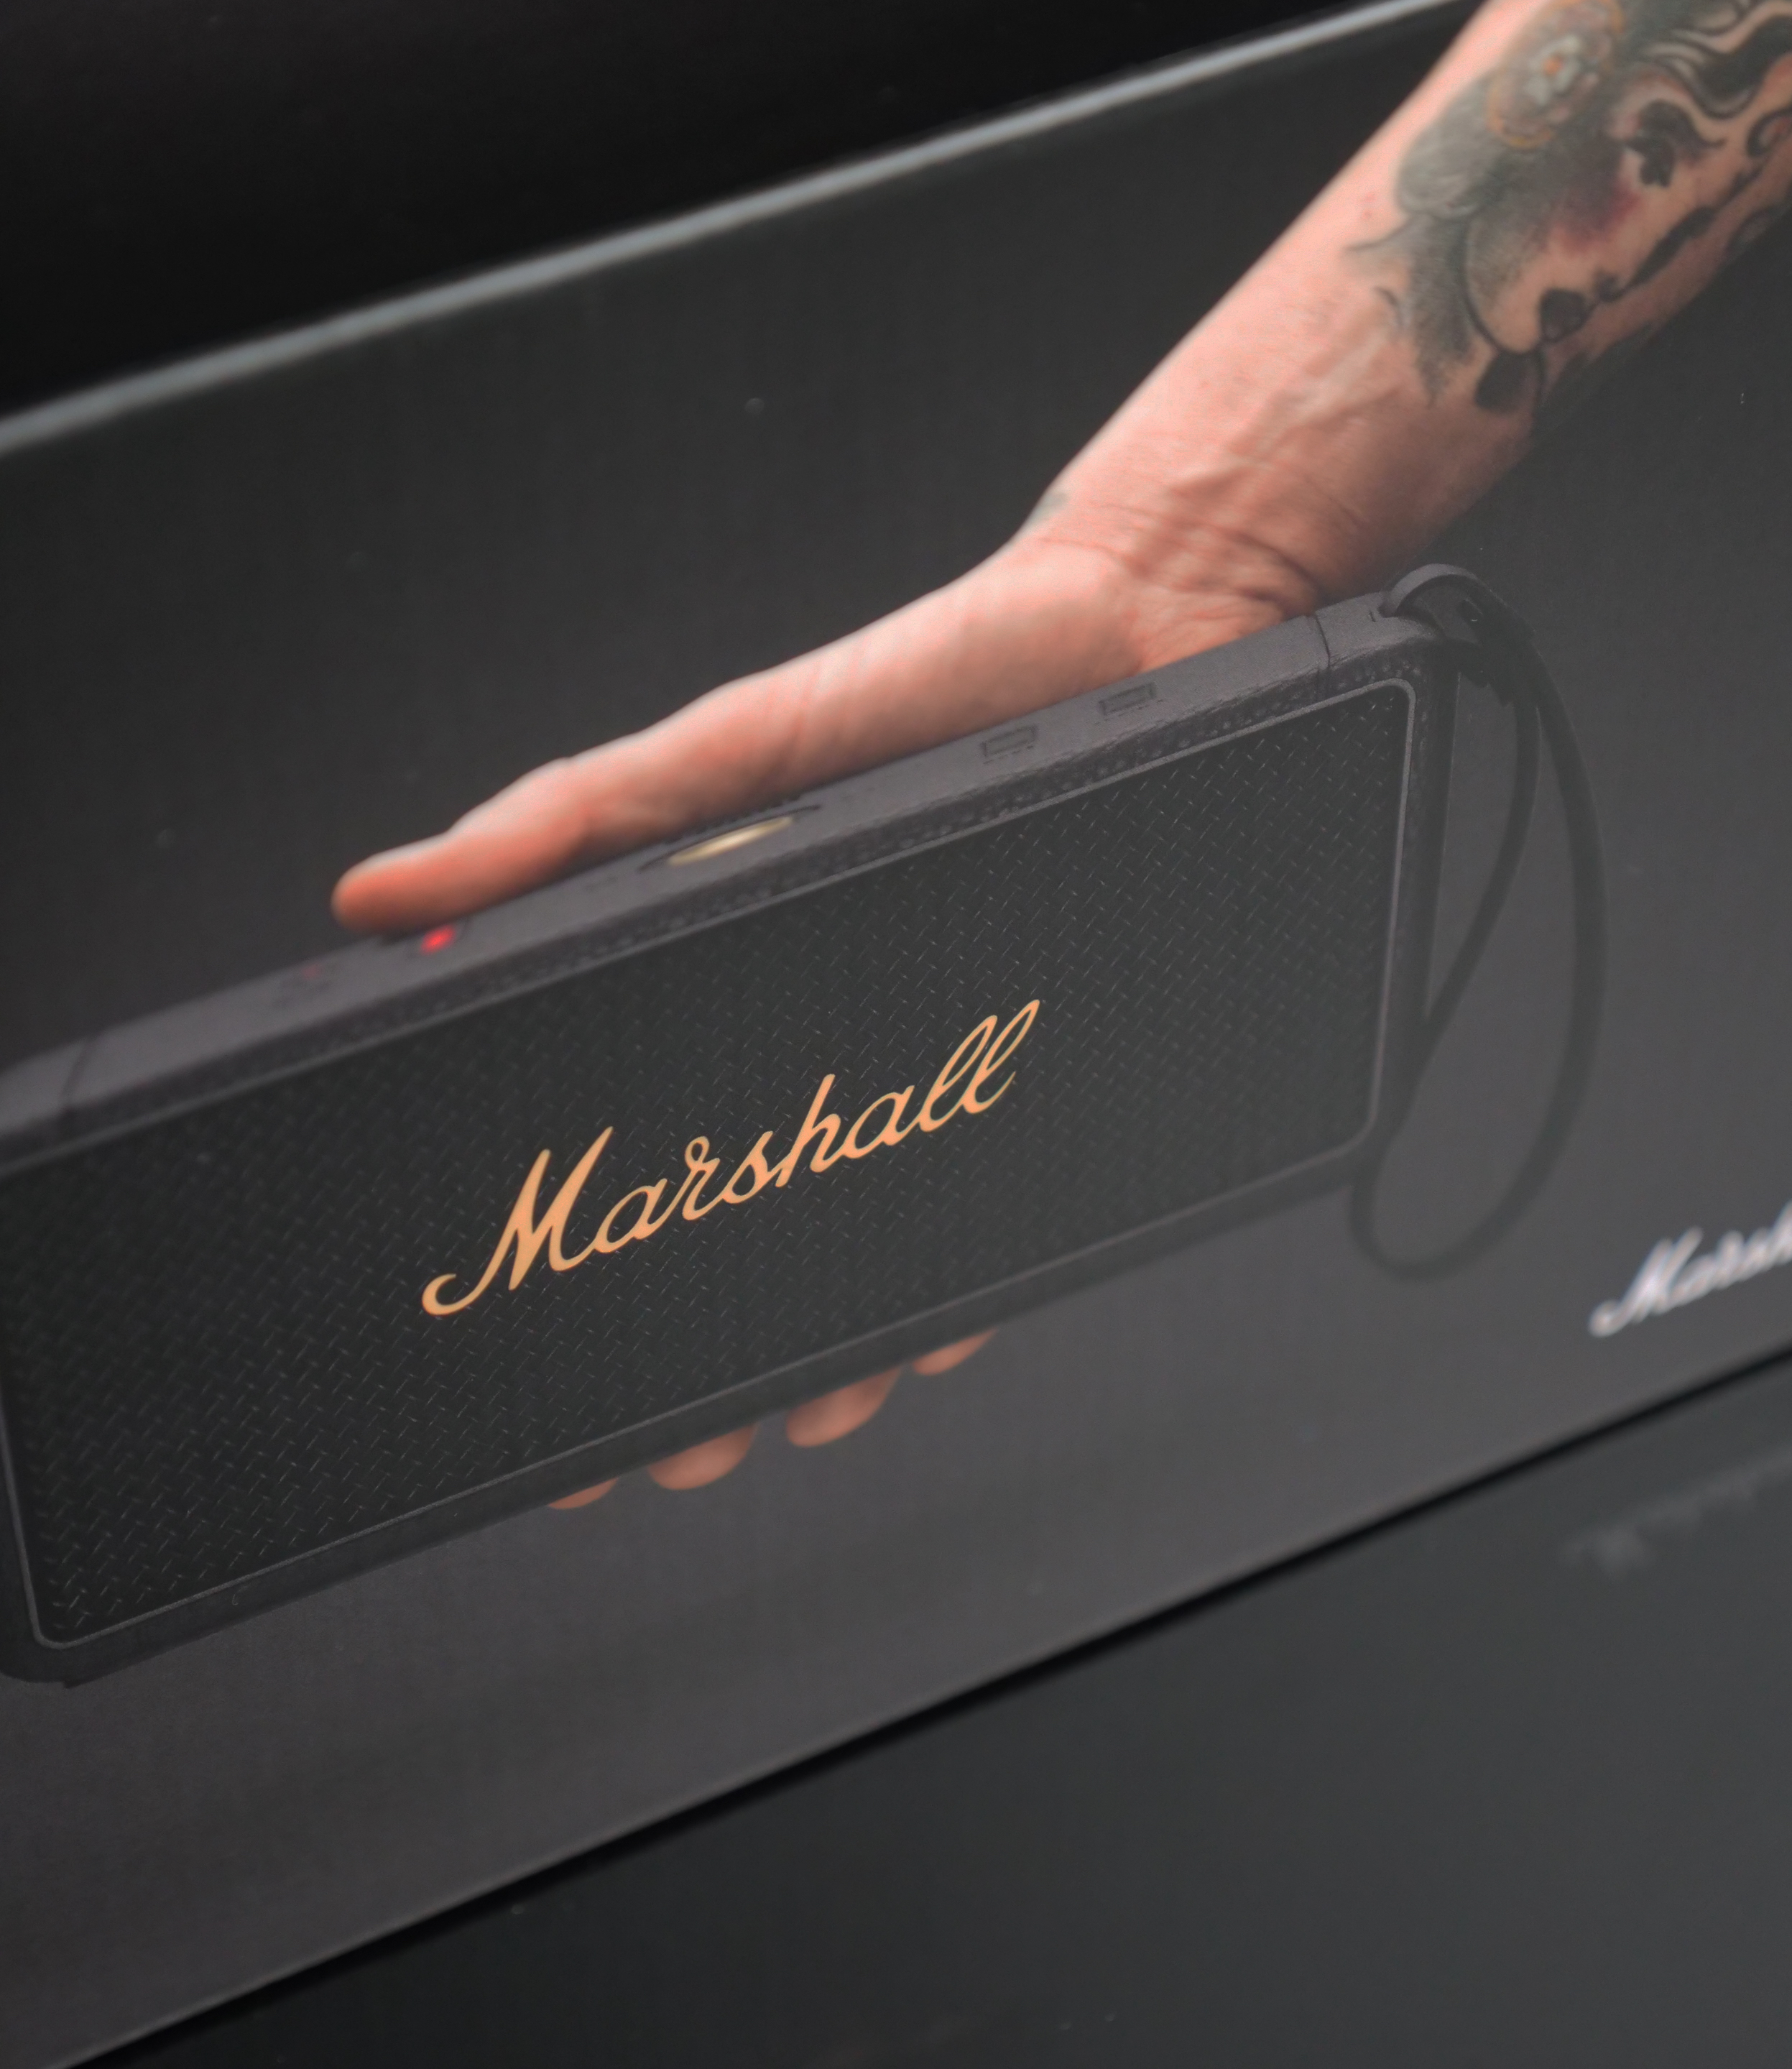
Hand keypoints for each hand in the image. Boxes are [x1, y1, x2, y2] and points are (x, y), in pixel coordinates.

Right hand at [336, 526, 1302, 1496]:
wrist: (1137, 629)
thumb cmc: (921, 684)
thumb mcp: (717, 754)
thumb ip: (561, 826)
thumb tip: (377, 898)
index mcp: (729, 992)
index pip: (639, 1151)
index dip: (581, 1263)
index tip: (520, 1362)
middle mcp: (827, 1055)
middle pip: (750, 1239)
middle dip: (710, 1358)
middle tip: (673, 1439)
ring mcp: (935, 1076)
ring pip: (871, 1256)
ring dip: (835, 1357)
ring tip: (801, 1412)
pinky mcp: (1043, 1080)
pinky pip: (1003, 1210)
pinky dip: (971, 1283)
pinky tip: (941, 1330)